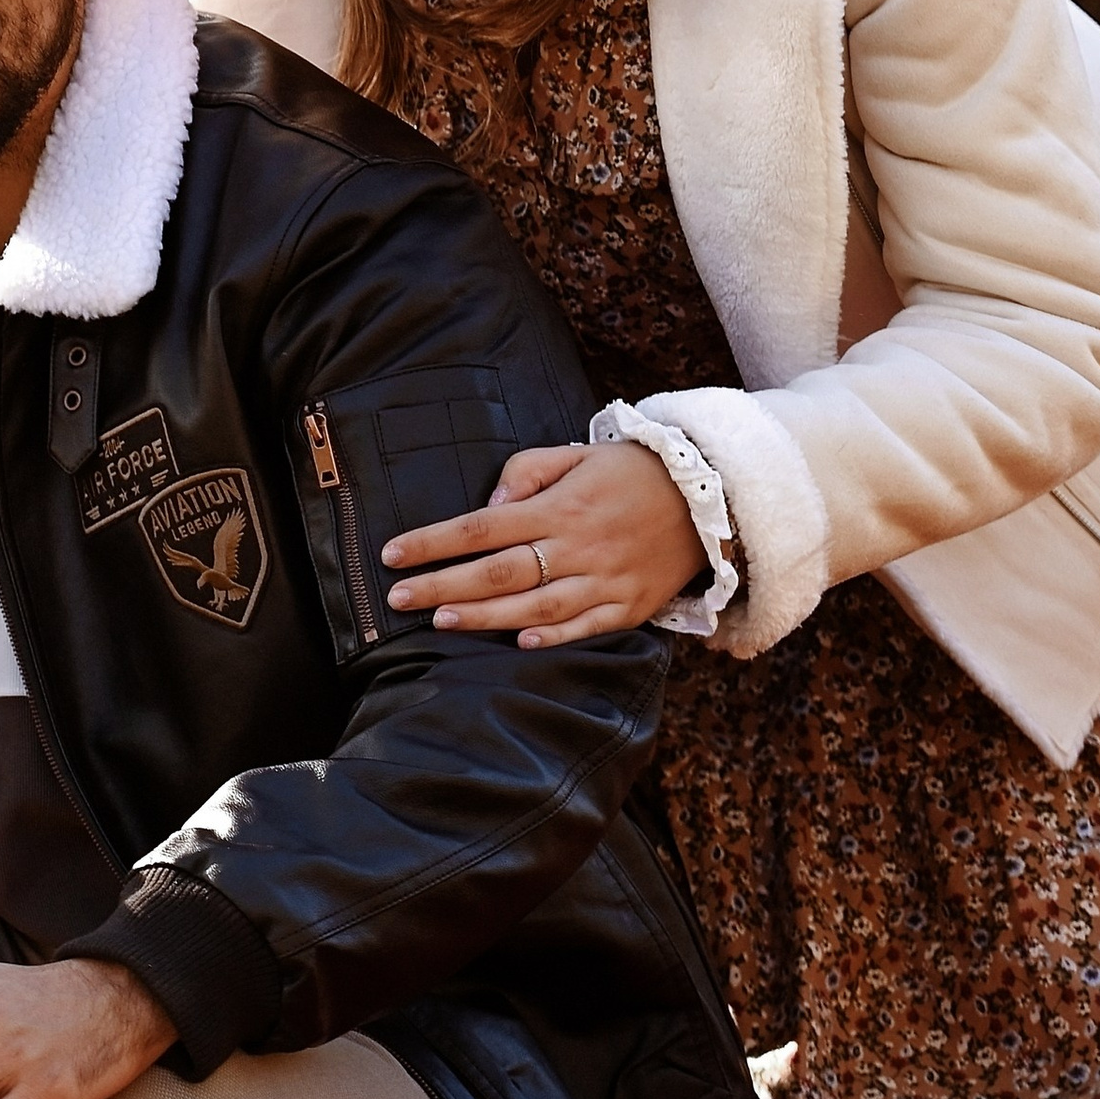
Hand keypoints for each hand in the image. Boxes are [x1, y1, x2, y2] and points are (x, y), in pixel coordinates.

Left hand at [383, 439, 703, 644]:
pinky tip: (519, 645)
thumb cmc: (628, 472)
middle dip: (443, 585)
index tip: (392, 554)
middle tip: (399, 597)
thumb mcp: (575, 453)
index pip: (480, 527)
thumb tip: (490, 501)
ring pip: (536, 606)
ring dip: (486, 617)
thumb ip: (527, 471)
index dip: (433, 542)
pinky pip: (587, 626)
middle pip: (499, 572)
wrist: (707, 497)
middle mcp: (577, 546)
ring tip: (441, 623)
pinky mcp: (629, 606)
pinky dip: (554, 637)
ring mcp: (604, 580)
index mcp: (558, 507)